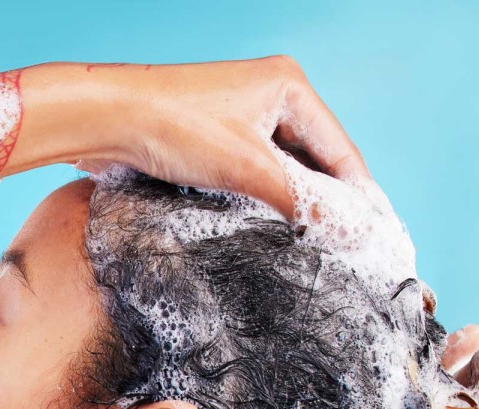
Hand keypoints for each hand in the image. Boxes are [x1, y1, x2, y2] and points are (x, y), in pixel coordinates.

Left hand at [75, 56, 367, 220]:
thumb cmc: (172, 128)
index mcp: (289, 87)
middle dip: (323, 204)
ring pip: (280, 171)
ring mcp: (238, 118)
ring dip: (290, 206)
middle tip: (342, 251)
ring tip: (307, 248)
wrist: (106, 121)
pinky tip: (266, 231)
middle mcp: (268, 96)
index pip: (341, 151)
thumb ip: (301, 202)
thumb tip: (349, 233)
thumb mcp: (246, 169)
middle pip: (313, 162)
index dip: (358, 198)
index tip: (373, 239)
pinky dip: (260, 201)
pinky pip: (250, 175)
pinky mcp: (211, 139)